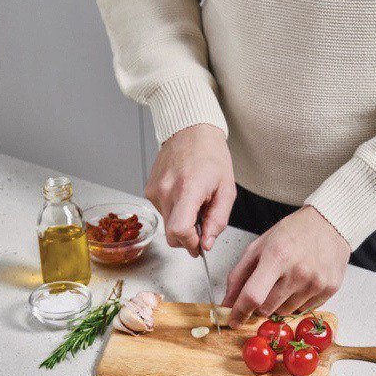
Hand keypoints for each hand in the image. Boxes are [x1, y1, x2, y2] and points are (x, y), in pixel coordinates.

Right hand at [144, 124, 235, 257]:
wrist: (190, 130)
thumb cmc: (211, 156)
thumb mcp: (227, 190)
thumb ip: (218, 220)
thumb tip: (207, 243)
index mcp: (188, 189)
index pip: (179, 230)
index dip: (190, 243)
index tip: (199, 245)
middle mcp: (167, 190)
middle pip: (171, 235)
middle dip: (187, 239)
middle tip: (200, 229)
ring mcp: (155, 190)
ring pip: (167, 225)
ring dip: (181, 223)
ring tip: (194, 203)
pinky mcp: (149, 190)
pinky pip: (162, 212)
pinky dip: (174, 212)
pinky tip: (183, 196)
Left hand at [222, 206, 349, 327]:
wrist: (330, 224)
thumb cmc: (292, 233)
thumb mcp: (259, 247)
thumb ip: (238, 275)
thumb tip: (227, 303)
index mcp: (277, 256)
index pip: (253, 295)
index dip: (239, 312)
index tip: (234, 320)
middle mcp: (299, 272)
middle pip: (267, 308)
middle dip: (260, 303)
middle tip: (266, 286)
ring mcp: (316, 282)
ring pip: (284, 312)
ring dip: (280, 302)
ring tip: (288, 280)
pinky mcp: (330, 289)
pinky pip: (304, 310)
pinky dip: (297, 301)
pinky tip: (302, 283)